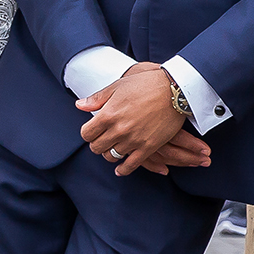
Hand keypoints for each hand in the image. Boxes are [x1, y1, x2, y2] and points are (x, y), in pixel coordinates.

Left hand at [76, 62, 207, 176]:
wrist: (174, 89)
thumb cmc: (145, 84)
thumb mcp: (118, 86)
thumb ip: (97, 98)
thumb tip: (79, 106)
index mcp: (108, 114)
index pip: (86, 134)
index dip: (88, 133)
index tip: (93, 131)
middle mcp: (118, 130)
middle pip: (96, 147)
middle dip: (97, 143)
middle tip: (102, 139)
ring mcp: (133, 140)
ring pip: (111, 157)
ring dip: (110, 153)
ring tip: (113, 148)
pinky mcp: (148, 147)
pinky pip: (131, 165)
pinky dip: (123, 169)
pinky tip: (120, 169)